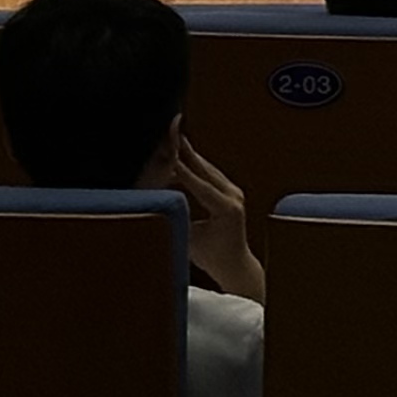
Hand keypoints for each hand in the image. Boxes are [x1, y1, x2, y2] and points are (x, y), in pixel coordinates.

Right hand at [171, 131, 264, 303]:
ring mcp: (234, 192)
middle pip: (206, 169)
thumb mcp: (191, 240)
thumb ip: (179, 220)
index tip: (167, 155)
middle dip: (187, 152)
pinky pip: (211, 176)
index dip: (182, 170)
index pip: (199, 184)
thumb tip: (161, 202)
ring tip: (174, 139)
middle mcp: (234, 195)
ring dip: (191, 156)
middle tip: (172, 133)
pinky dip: (196, 167)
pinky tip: (183, 158)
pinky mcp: (231, 193)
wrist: (235, 264)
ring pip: (208, 170)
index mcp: (226, 207)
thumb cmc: (211, 258)